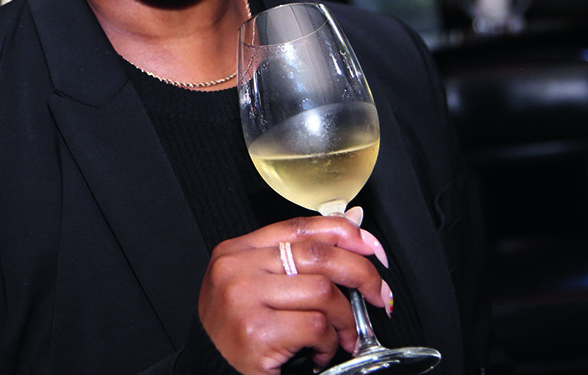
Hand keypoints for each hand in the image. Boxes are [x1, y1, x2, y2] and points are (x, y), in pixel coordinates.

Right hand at [197, 208, 391, 374]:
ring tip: (341, 335)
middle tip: (377, 293)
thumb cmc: (239, 330)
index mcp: (238, 250)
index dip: (342, 232)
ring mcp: (243, 298)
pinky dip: (329, 342)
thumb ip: (298, 259)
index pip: (299, 227)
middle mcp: (237, 269)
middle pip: (317, 255)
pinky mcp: (256, 332)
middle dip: (359, 273)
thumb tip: (352, 226)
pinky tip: (319, 351)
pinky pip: (315, 326)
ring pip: (322, 292)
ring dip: (343, 319)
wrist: (210, 369)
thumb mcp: (260, 285)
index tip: (370, 246)